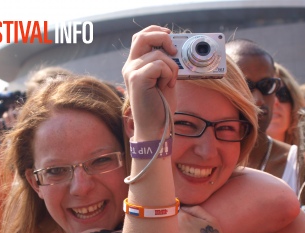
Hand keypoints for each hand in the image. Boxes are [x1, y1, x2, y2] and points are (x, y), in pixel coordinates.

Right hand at [122, 25, 178, 139]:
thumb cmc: (160, 107)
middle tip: (174, 51)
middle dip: (163, 38)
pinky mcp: (137, 78)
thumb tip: (175, 47)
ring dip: (172, 68)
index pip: (141, 37)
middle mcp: (130, 67)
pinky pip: (160, 65)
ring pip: (158, 54)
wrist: (155, 128)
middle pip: (143, 36)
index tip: (170, 36)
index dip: (156, 32)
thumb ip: (164, 63)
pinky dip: (169, 74)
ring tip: (170, 83)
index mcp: (135, 66)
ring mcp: (131, 72)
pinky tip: (167, 86)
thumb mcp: (164, 79)